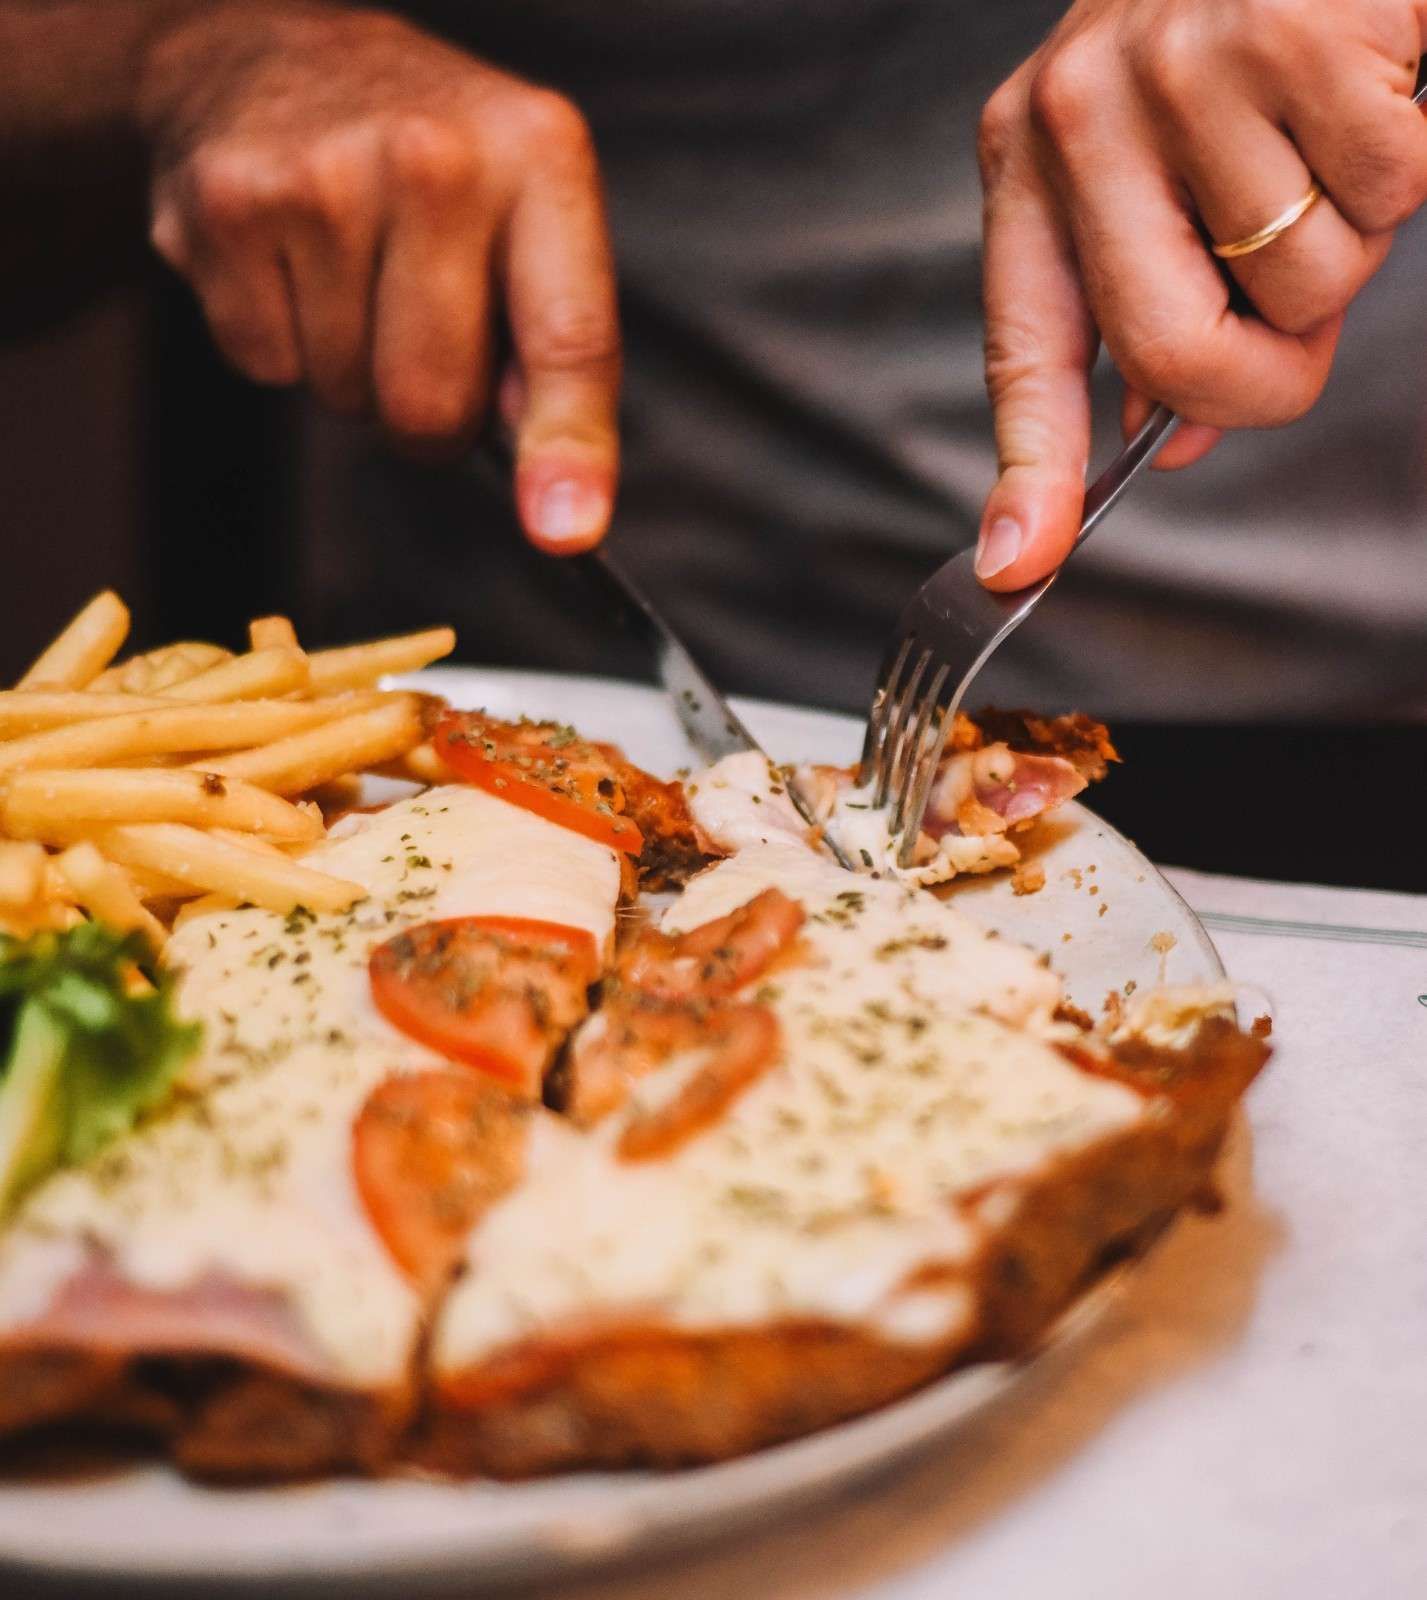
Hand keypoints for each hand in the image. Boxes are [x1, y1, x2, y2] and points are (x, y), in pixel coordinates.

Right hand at [140, 2, 619, 552]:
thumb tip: (559, 507)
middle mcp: (437, 156)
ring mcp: (323, 177)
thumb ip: (556, 354)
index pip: (567, 337)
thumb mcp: (531, 221)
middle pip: (432, 405)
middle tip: (416, 329)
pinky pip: (265, 366)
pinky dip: (277, 340)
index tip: (564, 534)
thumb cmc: (432, 170)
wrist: (273, 59)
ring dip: (349, 367)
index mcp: (540, 159)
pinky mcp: (228, 205)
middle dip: (426, 411)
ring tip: (352, 272)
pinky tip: (291, 263)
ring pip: (346, 395)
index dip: (566, 449)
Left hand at [975, 0, 1426, 588]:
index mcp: (1030, 154)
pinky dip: (1408, 165)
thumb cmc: (1245, 27)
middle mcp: (1080, 113)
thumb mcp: (1164, 166)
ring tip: (1327, 143)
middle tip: (1295, 329)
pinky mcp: (1296, 35)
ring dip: (1348, 248)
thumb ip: (1161, 301)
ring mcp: (1180, 70)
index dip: (1029, 469)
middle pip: (1171, 355)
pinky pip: (1385, 192)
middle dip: (1261, 381)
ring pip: (1298, 284)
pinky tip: (1375, 85)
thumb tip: (1168, 437)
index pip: (1023, 346)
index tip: (1019, 563)